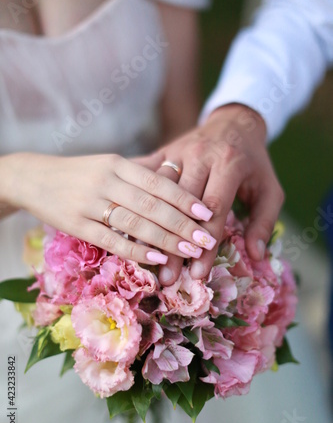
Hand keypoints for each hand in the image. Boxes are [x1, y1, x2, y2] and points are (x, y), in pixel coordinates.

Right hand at [0, 153, 216, 265]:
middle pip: (151, 204)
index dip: (184, 199)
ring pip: (134, 223)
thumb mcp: (109, 164)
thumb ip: (140, 170)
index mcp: (118, 164)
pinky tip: (156, 258)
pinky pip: (110, 240)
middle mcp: (106, 181)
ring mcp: (89, 203)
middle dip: (182, 224)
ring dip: (165, 240)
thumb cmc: (81, 173)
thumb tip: (177, 173)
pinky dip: (135, 250)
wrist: (34, 178)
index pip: (158, 182)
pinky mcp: (76, 224)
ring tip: (190, 251)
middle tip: (206, 239)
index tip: (207, 213)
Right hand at [132, 104, 283, 283]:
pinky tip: (130, 230)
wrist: (234, 122)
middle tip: (169, 277)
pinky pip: (145, 179)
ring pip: (158, 193)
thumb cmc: (253, 162)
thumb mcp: (270, 189)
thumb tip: (257, 255)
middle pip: (181, 205)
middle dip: (174, 243)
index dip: (206, 242)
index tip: (199, 272)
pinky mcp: (162, 151)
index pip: (214, 208)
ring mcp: (177, 152)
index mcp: (229, 163)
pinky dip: (137, 203)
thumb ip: (264, 220)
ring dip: (152, 228)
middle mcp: (200, 155)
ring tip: (148, 261)